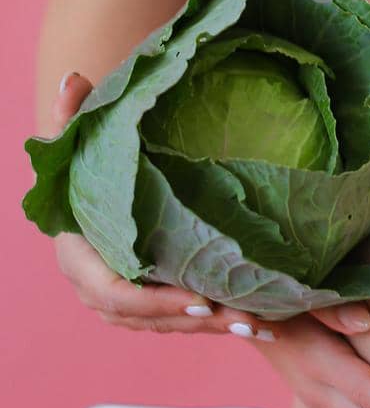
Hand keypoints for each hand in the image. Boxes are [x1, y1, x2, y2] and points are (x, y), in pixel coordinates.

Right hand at [46, 75, 268, 338]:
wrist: (91, 188)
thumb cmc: (87, 163)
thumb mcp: (78, 141)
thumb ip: (72, 116)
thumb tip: (73, 78)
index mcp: (80, 256)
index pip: (114, 293)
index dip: (154, 302)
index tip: (198, 300)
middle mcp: (96, 286)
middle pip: (146, 319)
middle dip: (193, 321)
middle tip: (241, 317)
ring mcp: (121, 301)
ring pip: (166, 325)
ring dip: (211, 329)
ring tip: (259, 325)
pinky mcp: (146, 302)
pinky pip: (178, 322)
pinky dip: (215, 325)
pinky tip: (260, 325)